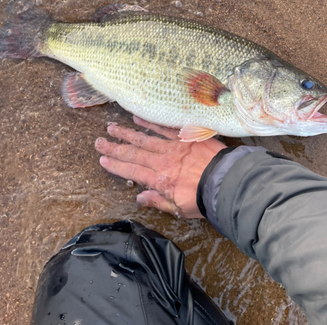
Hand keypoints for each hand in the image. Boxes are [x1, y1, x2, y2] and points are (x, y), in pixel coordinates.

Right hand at [95, 116, 226, 217]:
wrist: (226, 182)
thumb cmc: (204, 199)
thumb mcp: (180, 209)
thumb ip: (158, 201)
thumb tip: (139, 198)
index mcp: (160, 180)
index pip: (132, 171)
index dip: (116, 166)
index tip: (102, 160)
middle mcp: (162, 161)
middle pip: (133, 153)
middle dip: (114, 148)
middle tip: (99, 142)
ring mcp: (173, 147)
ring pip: (145, 139)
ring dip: (127, 133)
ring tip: (112, 127)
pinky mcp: (184, 137)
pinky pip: (164, 128)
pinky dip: (150, 122)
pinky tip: (137, 117)